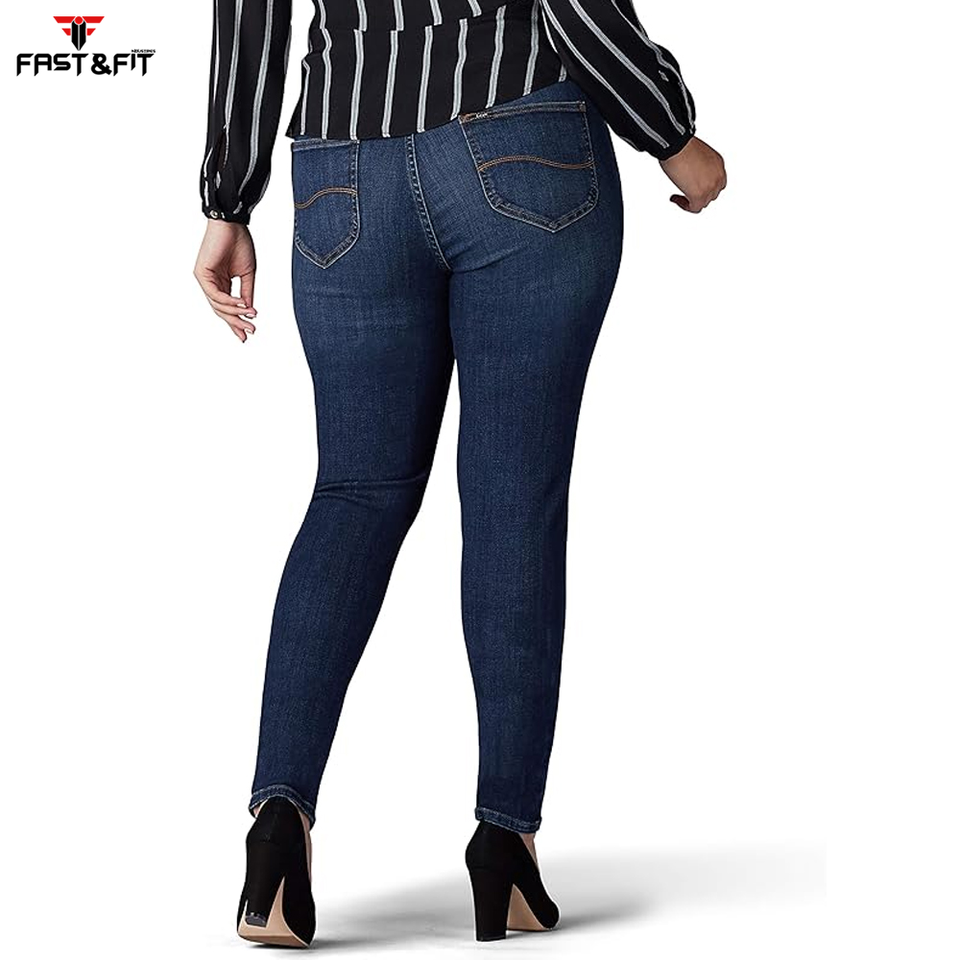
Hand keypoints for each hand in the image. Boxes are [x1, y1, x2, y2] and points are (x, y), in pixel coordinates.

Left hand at [193, 219, 257, 341]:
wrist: (233, 224)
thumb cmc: (240, 244)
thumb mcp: (248, 274)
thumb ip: (247, 293)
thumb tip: (249, 311)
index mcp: (221, 283)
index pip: (227, 308)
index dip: (237, 322)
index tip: (248, 334)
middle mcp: (211, 283)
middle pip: (221, 310)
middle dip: (237, 322)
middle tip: (251, 331)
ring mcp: (204, 279)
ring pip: (217, 305)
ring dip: (235, 313)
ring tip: (250, 315)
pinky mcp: (201, 274)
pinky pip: (215, 295)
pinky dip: (229, 301)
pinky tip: (242, 304)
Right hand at [659, 137, 725, 213]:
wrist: (676, 145)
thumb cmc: (681, 144)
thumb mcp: (697, 155)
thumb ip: (699, 166)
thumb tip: (690, 174)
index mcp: (718, 163)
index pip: (718, 182)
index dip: (706, 187)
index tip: (694, 186)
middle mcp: (717, 175)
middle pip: (712, 194)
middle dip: (700, 195)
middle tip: (686, 194)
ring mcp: (710, 186)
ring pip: (703, 202)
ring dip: (691, 201)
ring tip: (680, 196)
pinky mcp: (699, 195)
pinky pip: (694, 208)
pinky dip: (684, 205)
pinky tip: (675, 198)